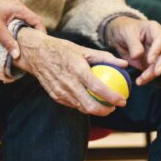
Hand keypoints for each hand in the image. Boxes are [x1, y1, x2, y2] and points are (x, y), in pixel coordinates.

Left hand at [0, 0, 45, 58]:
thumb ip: (8, 42)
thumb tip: (17, 55)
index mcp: (18, 8)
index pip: (36, 20)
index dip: (41, 32)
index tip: (41, 44)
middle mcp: (17, 5)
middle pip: (31, 20)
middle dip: (33, 33)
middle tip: (34, 46)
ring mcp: (11, 6)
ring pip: (23, 20)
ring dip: (24, 30)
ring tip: (24, 43)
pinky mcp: (5, 8)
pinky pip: (16, 19)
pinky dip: (17, 27)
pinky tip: (13, 36)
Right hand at [13, 28, 127, 115]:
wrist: (36, 53)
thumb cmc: (62, 49)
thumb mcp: (83, 49)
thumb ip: (105, 57)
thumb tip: (124, 64)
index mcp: (77, 69)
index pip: (98, 88)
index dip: (113, 97)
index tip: (123, 100)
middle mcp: (68, 83)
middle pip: (90, 106)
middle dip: (106, 111)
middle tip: (114, 107)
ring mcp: (60, 91)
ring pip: (81, 108)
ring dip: (95, 110)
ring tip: (105, 105)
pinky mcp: (55, 96)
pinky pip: (73, 105)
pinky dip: (83, 105)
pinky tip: (90, 101)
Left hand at [106, 17, 160, 85]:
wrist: (118, 35)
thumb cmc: (124, 29)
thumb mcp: (126, 33)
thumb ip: (133, 44)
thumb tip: (137, 56)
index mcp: (154, 29)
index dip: (157, 51)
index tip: (150, 60)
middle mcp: (159, 41)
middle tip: (156, 72)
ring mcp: (157, 53)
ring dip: (153, 73)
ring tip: (142, 79)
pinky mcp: (152, 63)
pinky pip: (153, 71)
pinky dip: (148, 77)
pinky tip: (140, 81)